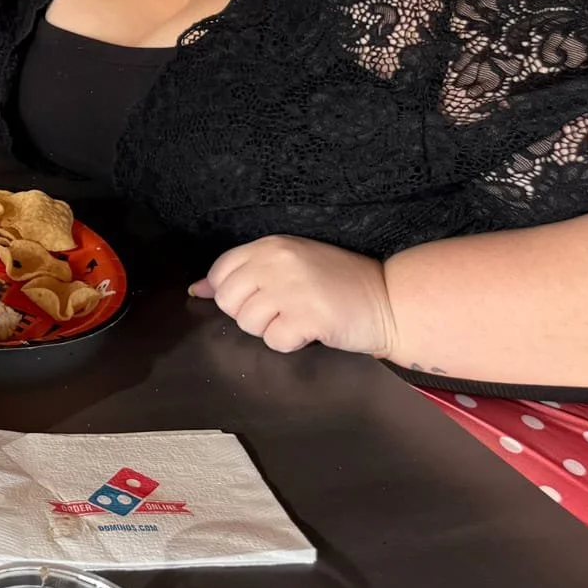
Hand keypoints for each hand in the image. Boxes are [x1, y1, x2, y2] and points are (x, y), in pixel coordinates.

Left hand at [189, 235, 397, 354]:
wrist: (391, 299)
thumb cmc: (339, 284)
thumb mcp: (290, 265)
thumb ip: (244, 273)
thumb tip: (196, 289)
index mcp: (271, 245)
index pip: (221, 271)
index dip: (231, 293)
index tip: (258, 298)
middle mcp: (278, 261)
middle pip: (228, 301)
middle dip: (250, 314)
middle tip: (282, 310)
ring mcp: (292, 288)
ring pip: (248, 324)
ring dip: (272, 329)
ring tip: (300, 317)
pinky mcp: (308, 315)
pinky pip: (274, 341)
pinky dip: (291, 343)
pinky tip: (312, 329)